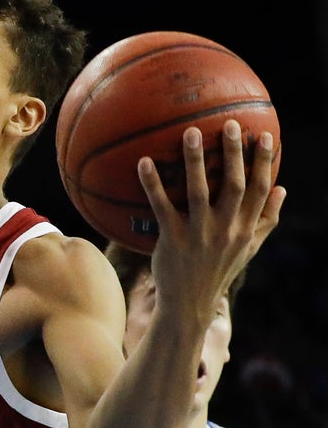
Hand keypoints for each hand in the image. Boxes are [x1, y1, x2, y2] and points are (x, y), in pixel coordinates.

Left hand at [138, 120, 284, 319]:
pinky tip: (144, 161)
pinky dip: (153, 183)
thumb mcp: (248, 248)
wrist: (189, 304)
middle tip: (230, 124)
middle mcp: (226, 229)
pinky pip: (161, 206)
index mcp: (245, 228)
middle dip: (235, 153)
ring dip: (196, 160)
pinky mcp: (172, 239)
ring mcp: (199, 233)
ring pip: (199, 190)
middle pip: (235, 185)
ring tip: (190, 132)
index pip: (261, 190)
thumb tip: (283, 188)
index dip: (264, 162)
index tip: (265, 136)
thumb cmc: (217, 270)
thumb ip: (266, 219)